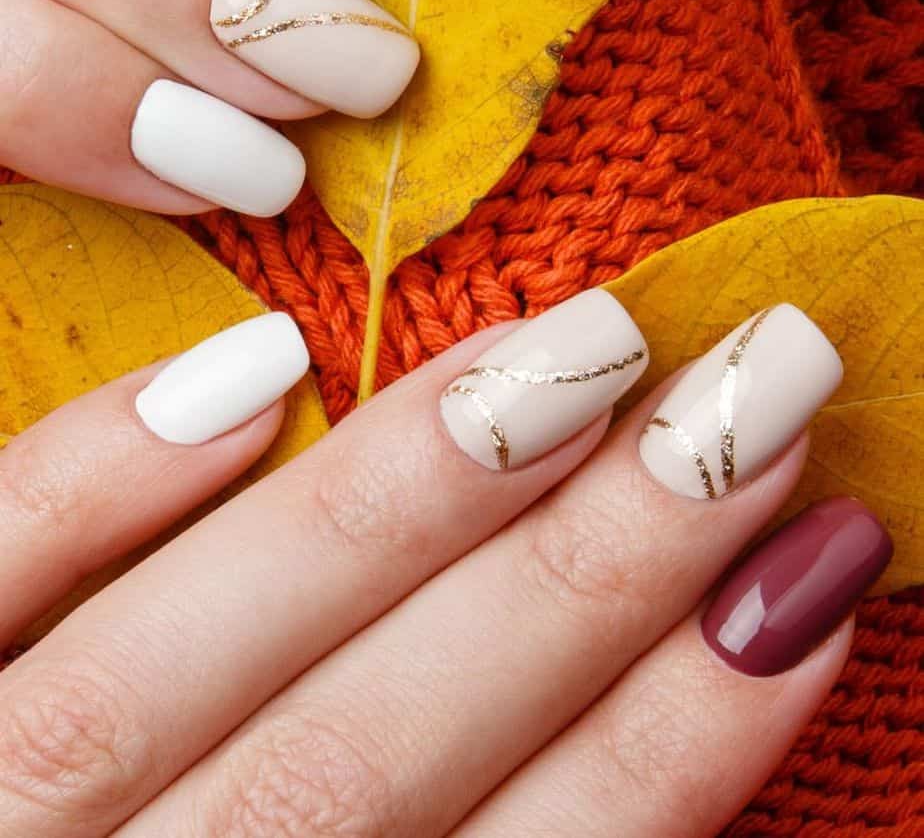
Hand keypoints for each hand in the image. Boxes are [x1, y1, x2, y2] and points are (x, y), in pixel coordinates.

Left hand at [0, 291, 890, 835]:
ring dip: (397, 502)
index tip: (808, 572)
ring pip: (182, 665)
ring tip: (575, 352)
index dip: (671, 739)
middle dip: (583, 575)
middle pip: (363, 755)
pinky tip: (256, 367)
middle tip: (741, 399)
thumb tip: (641, 725)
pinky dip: (94, 486)